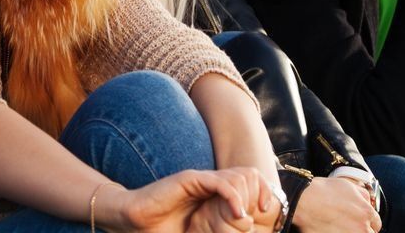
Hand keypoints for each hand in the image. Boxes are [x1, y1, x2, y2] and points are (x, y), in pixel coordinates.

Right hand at [98, 167, 275, 232]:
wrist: (136, 223)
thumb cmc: (164, 230)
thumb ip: (219, 232)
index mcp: (214, 196)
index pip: (247, 186)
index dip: (262, 195)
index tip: (267, 214)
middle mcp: (210, 184)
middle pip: (247, 178)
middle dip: (260, 193)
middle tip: (263, 212)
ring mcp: (201, 180)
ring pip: (236, 178)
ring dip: (246, 197)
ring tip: (246, 218)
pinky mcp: (190, 179)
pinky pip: (219, 182)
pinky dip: (232, 196)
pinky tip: (237, 212)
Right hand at [291, 175, 381, 232]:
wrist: (303, 200)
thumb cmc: (323, 191)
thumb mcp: (348, 185)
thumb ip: (363, 196)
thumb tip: (367, 202)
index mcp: (366, 213)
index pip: (376, 224)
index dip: (368, 222)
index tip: (360, 222)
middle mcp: (361, 228)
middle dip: (360, 229)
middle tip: (349, 225)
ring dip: (350, 231)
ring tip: (338, 227)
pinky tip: (331, 229)